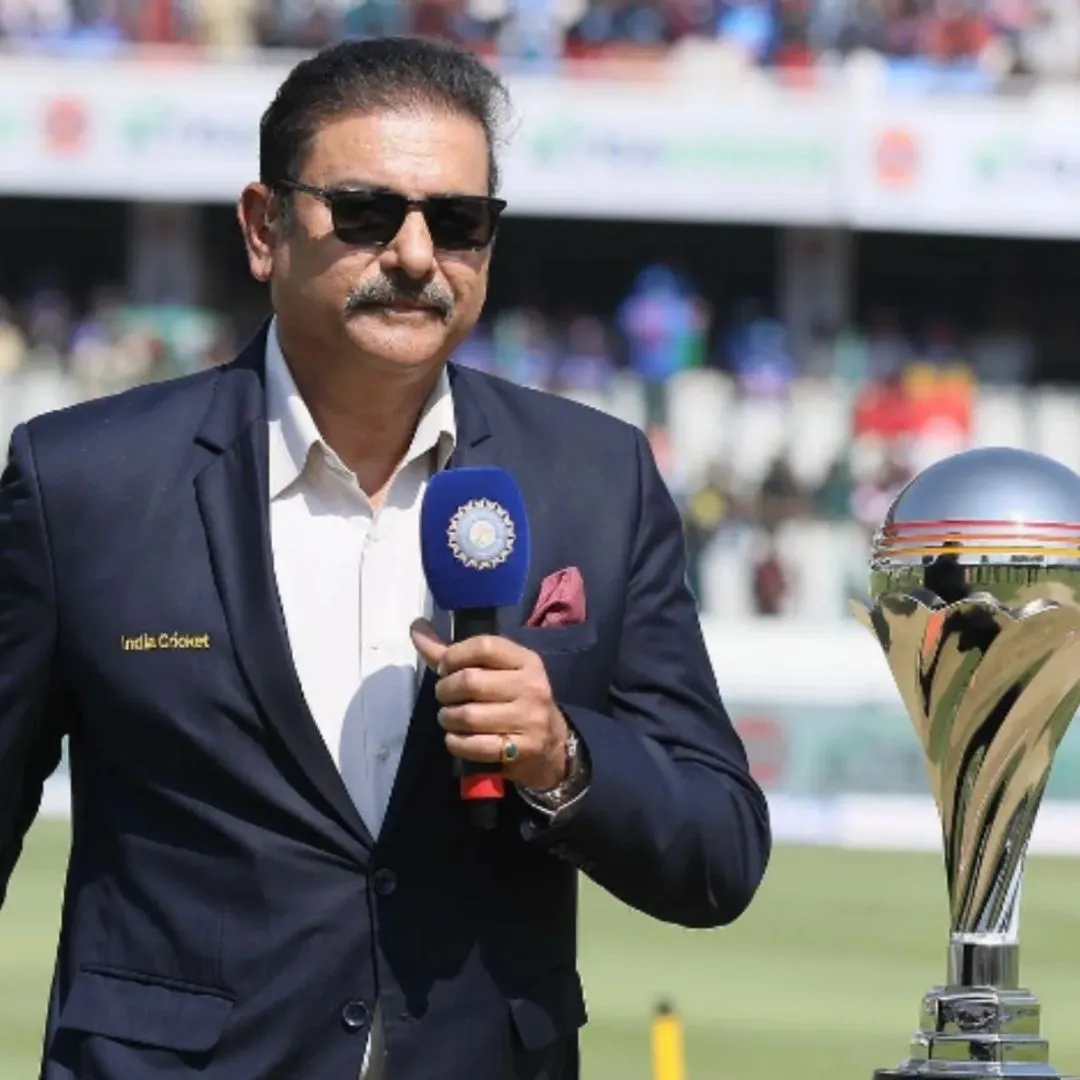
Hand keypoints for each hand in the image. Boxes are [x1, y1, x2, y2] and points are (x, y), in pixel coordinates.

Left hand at [410, 619, 569, 792]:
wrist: (551, 746)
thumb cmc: (513, 701)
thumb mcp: (494, 673)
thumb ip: (452, 652)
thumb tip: (416, 627)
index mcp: (526, 661)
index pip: (484, 646)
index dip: (455, 655)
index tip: (445, 668)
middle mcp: (531, 686)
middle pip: (471, 681)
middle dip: (446, 690)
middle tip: (444, 697)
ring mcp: (529, 719)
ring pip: (468, 715)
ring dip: (447, 718)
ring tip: (448, 718)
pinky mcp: (523, 749)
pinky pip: (474, 745)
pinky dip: (455, 742)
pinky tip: (456, 738)